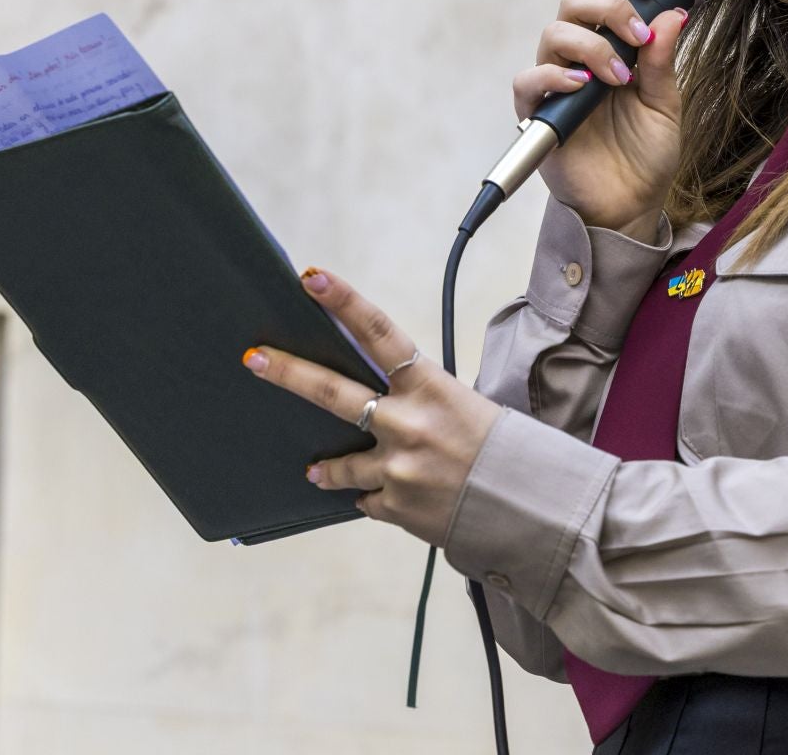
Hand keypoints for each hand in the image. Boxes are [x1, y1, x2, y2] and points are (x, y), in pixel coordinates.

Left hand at [242, 266, 504, 545]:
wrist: (534, 510)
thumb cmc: (507, 452)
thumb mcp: (467, 408)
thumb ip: (419, 401)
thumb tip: (376, 402)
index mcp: (431, 388)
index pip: (380, 334)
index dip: (344, 302)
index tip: (312, 278)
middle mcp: (408, 424)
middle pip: (333, 392)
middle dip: (287, 372)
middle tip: (253, 358)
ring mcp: (398, 467)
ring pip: (340, 463)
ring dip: (327, 468)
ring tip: (316, 469)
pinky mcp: (397, 507)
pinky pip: (366, 500)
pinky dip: (375, 497)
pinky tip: (397, 497)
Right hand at [511, 0, 689, 232]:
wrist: (631, 205)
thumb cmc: (646, 154)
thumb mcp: (665, 104)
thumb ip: (663, 61)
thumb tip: (672, 13)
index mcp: (613, 45)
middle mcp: (580, 57)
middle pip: (574, 2)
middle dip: (609, 7)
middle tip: (639, 36)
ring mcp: (557, 83)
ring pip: (553, 34)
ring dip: (590, 45)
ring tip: (620, 75)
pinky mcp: (539, 113)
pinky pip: (529, 81)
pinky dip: (553, 76)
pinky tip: (584, 86)